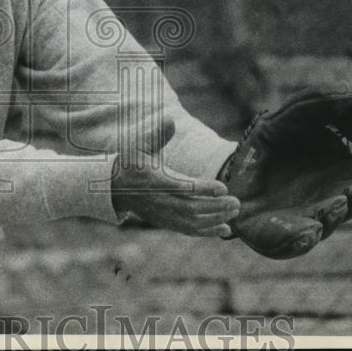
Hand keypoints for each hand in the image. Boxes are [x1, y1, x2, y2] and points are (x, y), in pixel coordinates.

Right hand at [110, 118, 240, 237]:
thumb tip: (169, 118)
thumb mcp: (138, 144)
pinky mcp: (166, 222)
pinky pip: (189, 230)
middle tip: (237, 202)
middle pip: (192, 208)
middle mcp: (160, 201)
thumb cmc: (130, 162)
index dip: (203, 189)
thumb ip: (156, 133)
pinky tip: (225, 229)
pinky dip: (207, 231)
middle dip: (216, 207)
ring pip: (193, 222)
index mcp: (155, 181)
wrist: (114, 187)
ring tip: (235, 212)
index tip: (223, 187)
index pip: (183, 187)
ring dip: (216, 219)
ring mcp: (164, 214)